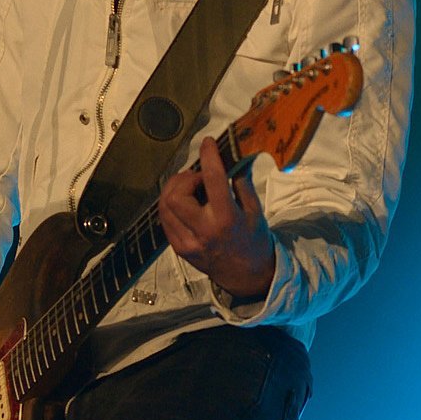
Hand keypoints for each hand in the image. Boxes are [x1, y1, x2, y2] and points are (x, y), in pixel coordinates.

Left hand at [159, 137, 275, 301]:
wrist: (247, 276)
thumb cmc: (254, 240)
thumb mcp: (255, 210)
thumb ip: (241, 182)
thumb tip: (234, 157)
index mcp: (227, 219)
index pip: (212, 180)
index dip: (208, 156)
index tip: (208, 143)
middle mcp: (203, 232)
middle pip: (176, 195)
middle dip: (185, 178)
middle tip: (199, 177)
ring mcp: (188, 243)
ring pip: (164, 206)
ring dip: (175, 189)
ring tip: (191, 188)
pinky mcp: (179, 249)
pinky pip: (165, 219)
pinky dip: (171, 205)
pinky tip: (186, 202)